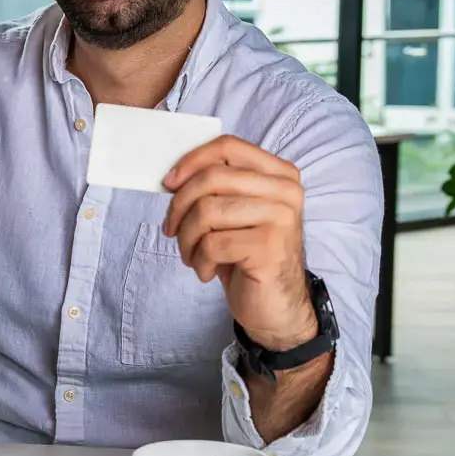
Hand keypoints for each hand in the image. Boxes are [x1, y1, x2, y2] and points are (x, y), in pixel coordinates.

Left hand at [161, 135, 314, 351]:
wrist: (275, 308)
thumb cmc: (247, 257)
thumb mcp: (233, 216)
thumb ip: (215, 188)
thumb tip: (172, 176)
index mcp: (279, 175)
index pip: (228, 147)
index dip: (191, 161)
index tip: (169, 183)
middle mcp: (286, 191)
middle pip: (212, 178)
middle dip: (180, 205)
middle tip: (172, 229)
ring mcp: (281, 218)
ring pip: (207, 211)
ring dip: (187, 238)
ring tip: (190, 255)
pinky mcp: (270, 247)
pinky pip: (212, 243)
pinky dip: (199, 260)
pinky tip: (205, 272)